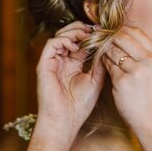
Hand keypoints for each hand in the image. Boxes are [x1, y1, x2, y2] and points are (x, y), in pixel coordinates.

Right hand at [35, 21, 105, 140]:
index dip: (92, 35)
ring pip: (60, 36)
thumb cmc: (79, 106)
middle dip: (82, 29)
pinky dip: (63, 40)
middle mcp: (62, 61)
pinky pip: (51, 44)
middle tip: (95, 29)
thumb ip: (99, 63)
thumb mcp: (95, 81)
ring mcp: (52, 62)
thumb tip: (106, 45)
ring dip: (74, 32)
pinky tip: (75, 46)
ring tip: (86, 35)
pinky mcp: (44, 64)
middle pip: (69, 35)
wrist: (64, 121)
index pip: (81, 42)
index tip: (104, 32)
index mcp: (73, 64)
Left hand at [100, 26, 151, 133]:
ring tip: (98, 52)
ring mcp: (136, 70)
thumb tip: (123, 38)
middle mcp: (149, 59)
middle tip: (97, 38)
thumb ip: (144, 55)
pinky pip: (107, 64)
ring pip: (112, 49)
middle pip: (122, 36)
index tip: (109, 31)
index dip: (120, 29)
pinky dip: (101, 62)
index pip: (135, 31)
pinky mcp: (122, 81)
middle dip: (107, 36)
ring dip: (102, 49)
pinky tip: (99, 65)